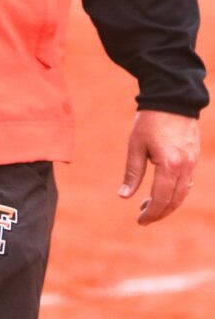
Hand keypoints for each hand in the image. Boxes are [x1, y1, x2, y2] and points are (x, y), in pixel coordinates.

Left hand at [118, 110, 198, 224]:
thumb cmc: (150, 120)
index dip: (151, 213)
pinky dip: (176, 192)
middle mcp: (185, 168)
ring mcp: (192, 163)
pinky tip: (163, 192)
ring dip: (168, 204)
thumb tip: (124, 196)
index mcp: (170, 166)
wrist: (172, 97)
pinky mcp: (194, 157)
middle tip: (143, 218)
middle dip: (160, 213)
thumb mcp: (136, 145)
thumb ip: (132, 172)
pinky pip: (187, 182)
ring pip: (183, 194)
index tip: (140, 221)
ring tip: (150, 206)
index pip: (161, 199)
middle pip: (175, 201)